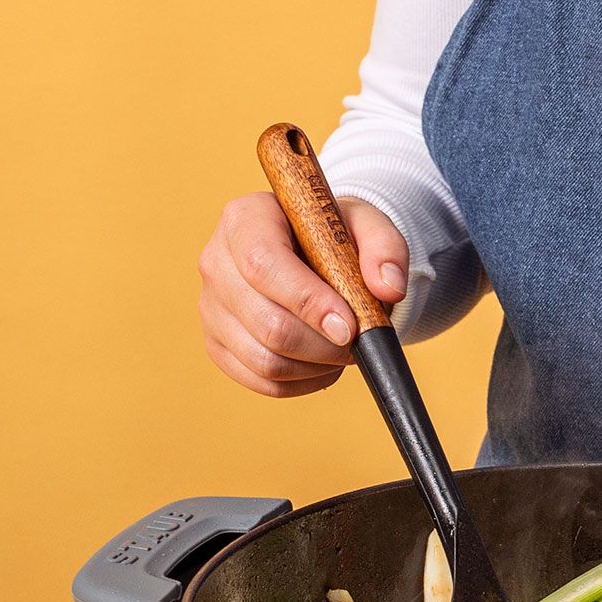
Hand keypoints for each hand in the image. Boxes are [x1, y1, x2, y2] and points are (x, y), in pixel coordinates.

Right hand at [197, 192, 406, 397]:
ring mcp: (211, 307)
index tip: (350, 326)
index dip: (308, 302)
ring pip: (264, 360)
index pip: (264, 265)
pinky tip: (324, 364)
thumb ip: (386, 248)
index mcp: (245, 219)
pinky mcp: (218, 344)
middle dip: (323, 345)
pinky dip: (302, 382)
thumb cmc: (336, 235)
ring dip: (316, 366)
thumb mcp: (368, 225)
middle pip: (267, 323)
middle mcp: (217, 262)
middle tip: (357, 341)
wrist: (314, 255)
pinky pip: (260, 381)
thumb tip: (389, 287)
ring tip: (344, 351)